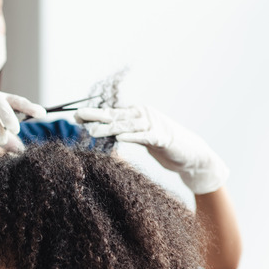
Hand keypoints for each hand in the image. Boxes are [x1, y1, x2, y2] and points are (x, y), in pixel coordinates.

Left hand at [75, 105, 228, 193]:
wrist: (191, 155)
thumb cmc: (164, 146)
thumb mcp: (141, 138)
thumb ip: (126, 132)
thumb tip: (103, 129)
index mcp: (138, 114)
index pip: (112, 113)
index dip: (94, 114)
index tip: (77, 116)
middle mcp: (144, 115)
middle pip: (116, 115)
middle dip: (96, 116)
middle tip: (78, 116)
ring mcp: (154, 125)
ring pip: (127, 126)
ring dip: (109, 128)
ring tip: (93, 131)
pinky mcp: (163, 138)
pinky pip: (144, 137)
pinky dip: (132, 137)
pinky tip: (120, 138)